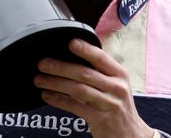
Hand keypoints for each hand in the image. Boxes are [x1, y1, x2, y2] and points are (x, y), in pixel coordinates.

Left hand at [34, 39, 154, 137]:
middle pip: (85, 73)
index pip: (101, 58)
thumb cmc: (118, 106)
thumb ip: (100, 72)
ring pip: (78, 90)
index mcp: (120, 74)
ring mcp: (109, 104)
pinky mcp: (100, 119)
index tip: (70, 43)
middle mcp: (116, 87)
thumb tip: (73, 56)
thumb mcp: (116, 85)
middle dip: (61, 67)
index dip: (85, 50)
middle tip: (43, 64)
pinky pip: (75, 107)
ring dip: (56, 83)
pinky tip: (47, 96)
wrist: (131, 135)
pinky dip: (59, 100)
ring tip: (40, 80)